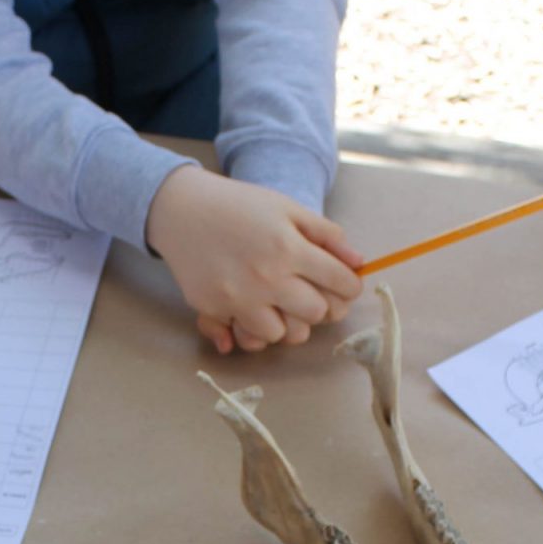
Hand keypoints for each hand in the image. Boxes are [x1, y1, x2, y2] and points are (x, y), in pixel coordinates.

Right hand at [147, 168, 363, 353]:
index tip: (345, 285)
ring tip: (280, 303)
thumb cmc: (239, 205)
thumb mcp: (288, 208)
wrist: (183, 209)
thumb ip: (326, 235)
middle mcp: (267, 277)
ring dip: (288, 322)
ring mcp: (239, 297)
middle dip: (322, 306)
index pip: (341, 283)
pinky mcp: (214, 309)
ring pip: (284, 334)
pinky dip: (255, 328)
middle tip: (312, 294)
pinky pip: (247, 338)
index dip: (350, 287)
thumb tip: (359, 263)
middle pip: (317, 313)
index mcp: (289, 248)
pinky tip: (254, 309)